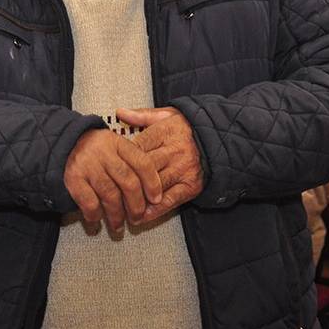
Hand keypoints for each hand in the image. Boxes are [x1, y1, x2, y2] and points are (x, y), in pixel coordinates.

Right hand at [64, 128, 161, 232]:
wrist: (62, 144)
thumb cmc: (93, 150)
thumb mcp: (113, 146)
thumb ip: (130, 162)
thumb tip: (151, 193)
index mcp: (117, 142)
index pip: (142, 163)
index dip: (152, 183)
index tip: (156, 199)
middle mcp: (103, 151)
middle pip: (128, 182)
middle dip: (136, 206)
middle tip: (137, 218)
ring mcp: (87, 164)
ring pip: (110, 195)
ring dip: (116, 216)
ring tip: (118, 225)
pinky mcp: (73, 177)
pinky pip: (89, 202)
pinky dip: (95, 214)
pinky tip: (97, 219)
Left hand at [118, 107, 204, 223]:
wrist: (219, 141)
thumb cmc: (187, 128)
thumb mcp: (167, 115)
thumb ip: (142, 115)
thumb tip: (120, 112)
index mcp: (166, 132)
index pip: (140, 144)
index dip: (123, 156)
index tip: (110, 164)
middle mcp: (175, 151)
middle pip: (146, 166)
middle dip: (127, 178)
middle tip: (109, 189)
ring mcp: (183, 169)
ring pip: (156, 184)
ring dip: (138, 197)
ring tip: (121, 207)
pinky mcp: (191, 185)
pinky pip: (172, 199)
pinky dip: (157, 209)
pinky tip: (143, 215)